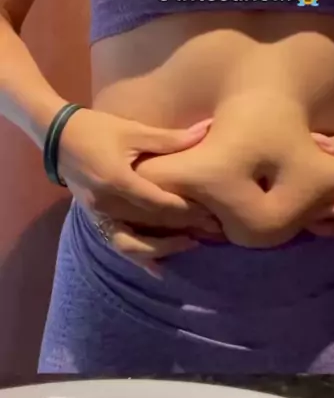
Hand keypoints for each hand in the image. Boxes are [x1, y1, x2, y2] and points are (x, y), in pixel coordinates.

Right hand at [56, 109, 220, 271]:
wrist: (57, 136)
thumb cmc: (96, 129)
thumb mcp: (133, 130)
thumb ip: (170, 139)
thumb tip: (206, 130)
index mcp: (118, 181)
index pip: (159, 204)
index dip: (187, 210)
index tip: (212, 211)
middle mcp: (107, 204)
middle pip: (150, 224)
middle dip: (183, 228)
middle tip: (212, 230)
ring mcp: (98, 215)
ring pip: (133, 243)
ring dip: (162, 248)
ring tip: (191, 244)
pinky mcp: (94, 219)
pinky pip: (118, 244)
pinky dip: (139, 258)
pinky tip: (158, 268)